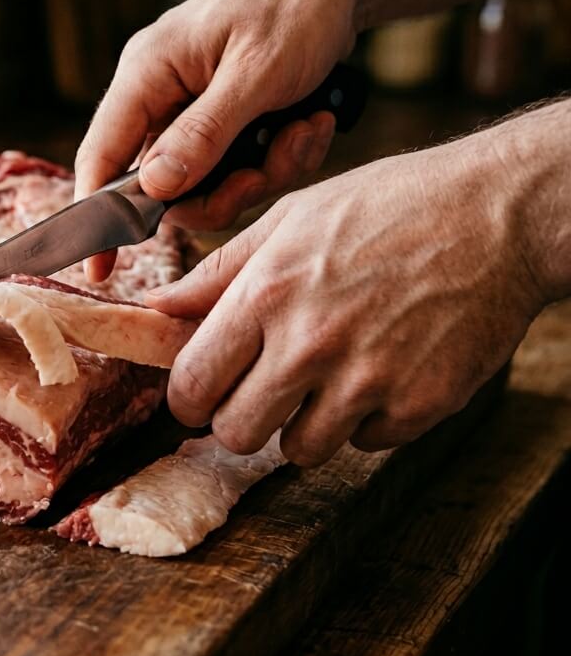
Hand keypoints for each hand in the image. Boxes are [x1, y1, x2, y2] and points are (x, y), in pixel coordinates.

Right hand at [75, 0, 361, 280]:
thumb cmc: (294, 6)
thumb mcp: (254, 74)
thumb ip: (203, 134)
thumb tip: (154, 190)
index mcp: (147, 75)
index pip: (102, 156)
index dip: (96, 217)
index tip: (99, 269)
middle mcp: (161, 97)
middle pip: (165, 185)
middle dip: (224, 190)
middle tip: (266, 171)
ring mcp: (193, 112)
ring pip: (210, 183)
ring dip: (264, 171)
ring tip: (305, 130)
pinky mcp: (225, 122)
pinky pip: (240, 168)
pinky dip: (281, 156)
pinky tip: (311, 122)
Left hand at [143, 130, 554, 466]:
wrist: (498, 213)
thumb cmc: (389, 206)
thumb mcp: (290, 218)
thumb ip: (218, 273)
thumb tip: (157, 307)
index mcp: (267, 294)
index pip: (192, 385)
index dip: (188, 399)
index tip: (201, 395)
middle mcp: (311, 343)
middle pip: (237, 433)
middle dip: (241, 419)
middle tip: (262, 393)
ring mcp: (368, 380)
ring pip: (300, 450)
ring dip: (305, 424)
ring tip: (328, 378)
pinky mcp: (421, 404)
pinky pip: (367, 443)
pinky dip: (368, 420)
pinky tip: (382, 371)